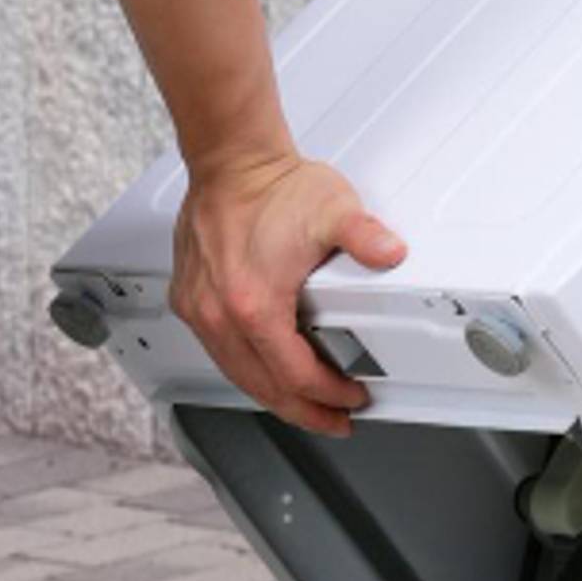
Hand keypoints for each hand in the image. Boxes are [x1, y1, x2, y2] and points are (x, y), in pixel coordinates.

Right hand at [170, 149, 406, 436]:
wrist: (229, 160)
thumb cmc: (272, 187)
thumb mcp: (334, 210)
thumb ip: (367, 237)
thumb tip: (393, 254)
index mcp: (255, 306)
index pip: (295, 375)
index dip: (327, 395)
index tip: (350, 399)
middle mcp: (220, 315)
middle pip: (262, 387)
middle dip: (301, 411)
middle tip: (331, 420)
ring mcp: (199, 309)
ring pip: (235, 373)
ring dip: (270, 393)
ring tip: (302, 403)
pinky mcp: (189, 298)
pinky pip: (217, 350)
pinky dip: (244, 366)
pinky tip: (263, 366)